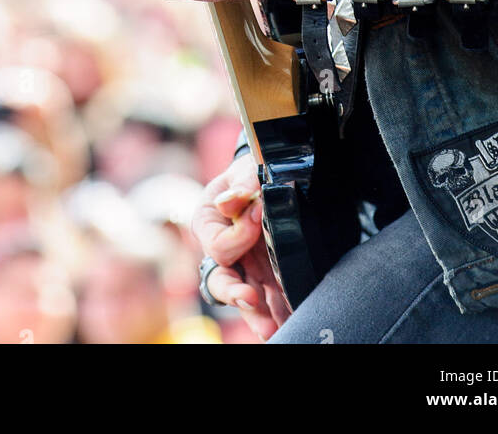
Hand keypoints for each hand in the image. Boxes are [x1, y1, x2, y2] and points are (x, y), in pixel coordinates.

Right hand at [192, 154, 289, 339]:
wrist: (271, 176)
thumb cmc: (252, 171)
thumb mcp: (246, 169)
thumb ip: (242, 183)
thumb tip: (232, 202)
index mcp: (209, 223)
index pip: (218, 244)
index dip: (238, 235)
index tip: (258, 216)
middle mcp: (222, 250)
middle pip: (221, 281)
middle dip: (235, 293)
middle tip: (251, 298)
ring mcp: (244, 265)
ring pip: (244, 297)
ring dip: (256, 314)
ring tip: (272, 328)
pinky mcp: (264, 274)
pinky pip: (267, 298)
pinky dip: (277, 311)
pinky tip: (289, 320)